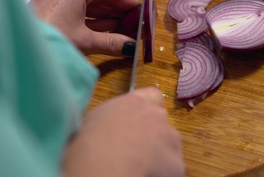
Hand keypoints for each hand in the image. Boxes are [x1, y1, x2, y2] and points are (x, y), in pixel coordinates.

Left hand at [29, 0, 139, 55]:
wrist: (17, 53)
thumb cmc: (53, 42)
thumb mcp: (86, 42)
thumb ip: (112, 42)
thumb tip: (132, 46)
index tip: (137, 11)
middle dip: (115, 9)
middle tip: (131, 23)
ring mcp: (51, 0)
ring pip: (83, 3)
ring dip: (102, 16)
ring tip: (120, 29)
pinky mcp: (44, 11)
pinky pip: (72, 10)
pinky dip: (87, 19)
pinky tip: (100, 31)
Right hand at [62, 88, 184, 176]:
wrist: (102, 167)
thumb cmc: (86, 145)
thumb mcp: (92, 122)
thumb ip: (110, 119)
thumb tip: (109, 128)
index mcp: (133, 102)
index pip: (152, 96)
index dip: (147, 109)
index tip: (138, 123)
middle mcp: (156, 115)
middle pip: (161, 123)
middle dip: (153, 135)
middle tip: (134, 152)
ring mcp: (170, 138)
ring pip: (169, 146)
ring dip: (159, 155)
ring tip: (137, 167)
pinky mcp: (177, 163)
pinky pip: (171, 169)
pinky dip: (162, 174)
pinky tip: (143, 176)